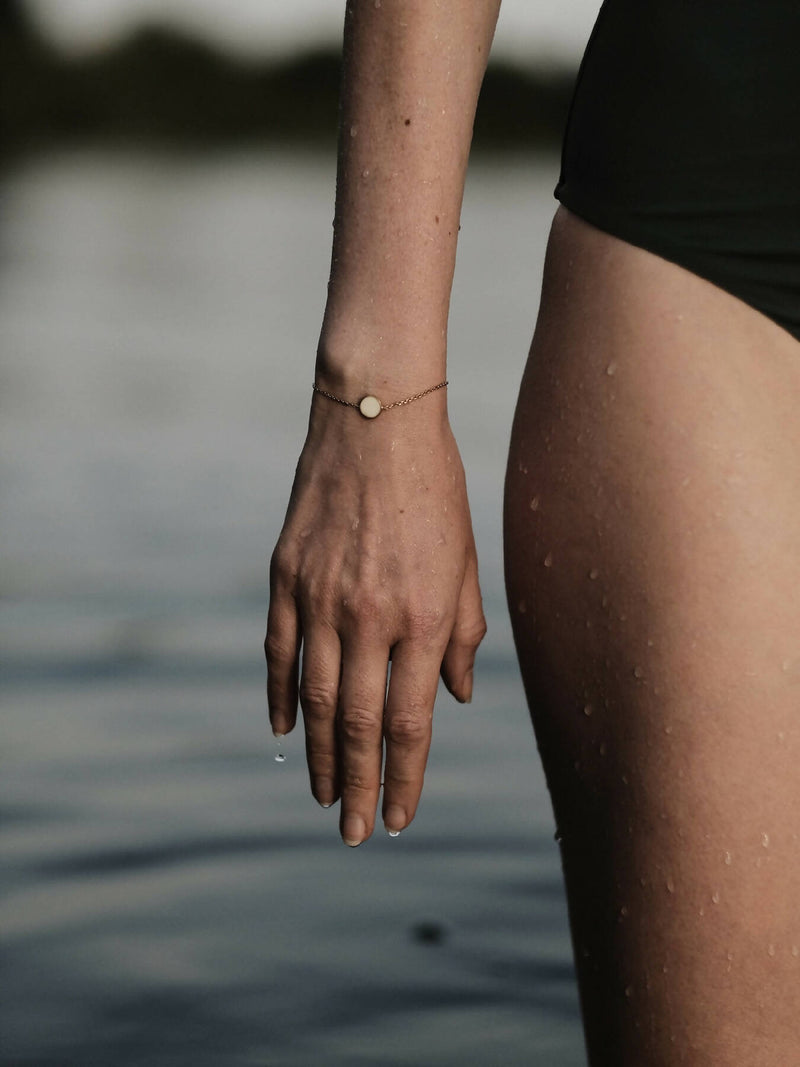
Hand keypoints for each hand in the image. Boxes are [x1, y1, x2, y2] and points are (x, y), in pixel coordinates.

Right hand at [265, 397, 485, 845]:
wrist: (376, 418)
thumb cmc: (436, 488)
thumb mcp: (468, 559)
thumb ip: (463, 634)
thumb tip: (455, 697)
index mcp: (425, 616)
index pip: (410, 721)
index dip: (405, 778)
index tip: (399, 819)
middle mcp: (370, 617)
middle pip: (356, 724)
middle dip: (356, 786)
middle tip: (351, 832)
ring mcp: (320, 596)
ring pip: (312, 699)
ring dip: (316, 754)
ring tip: (320, 793)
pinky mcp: (285, 575)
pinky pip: (277, 650)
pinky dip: (278, 694)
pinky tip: (282, 727)